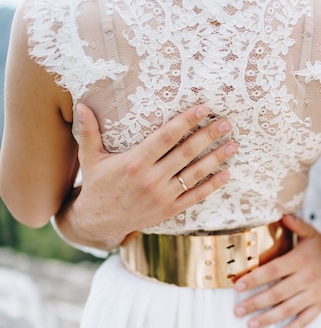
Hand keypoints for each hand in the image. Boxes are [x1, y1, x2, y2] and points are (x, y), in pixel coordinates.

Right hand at [55, 103, 236, 249]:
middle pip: (186, 153)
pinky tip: (226, 174)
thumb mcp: (90, 158)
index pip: (166, 137)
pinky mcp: (170, 210)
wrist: (99, 222)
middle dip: (208, 137)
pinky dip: (212, 186)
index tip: (203, 109)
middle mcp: (151, 179)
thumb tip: (81, 105)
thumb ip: (89, 132)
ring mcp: (162, 196)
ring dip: (216, 159)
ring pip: (194, 174)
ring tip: (233, 145)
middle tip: (226, 123)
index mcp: (134, 162)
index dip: (186, 122)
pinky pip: (195, 196)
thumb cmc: (97, 185)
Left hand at [233, 214, 320, 327]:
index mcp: (300, 260)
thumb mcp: (311, 233)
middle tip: (237, 311)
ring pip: (289, 308)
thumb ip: (296, 225)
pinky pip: (306, 319)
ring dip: (269, 318)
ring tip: (251, 325)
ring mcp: (314, 293)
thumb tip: (282, 215)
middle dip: (256, 302)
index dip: (255, 278)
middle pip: (277, 293)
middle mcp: (306, 278)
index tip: (238, 286)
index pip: (273, 270)